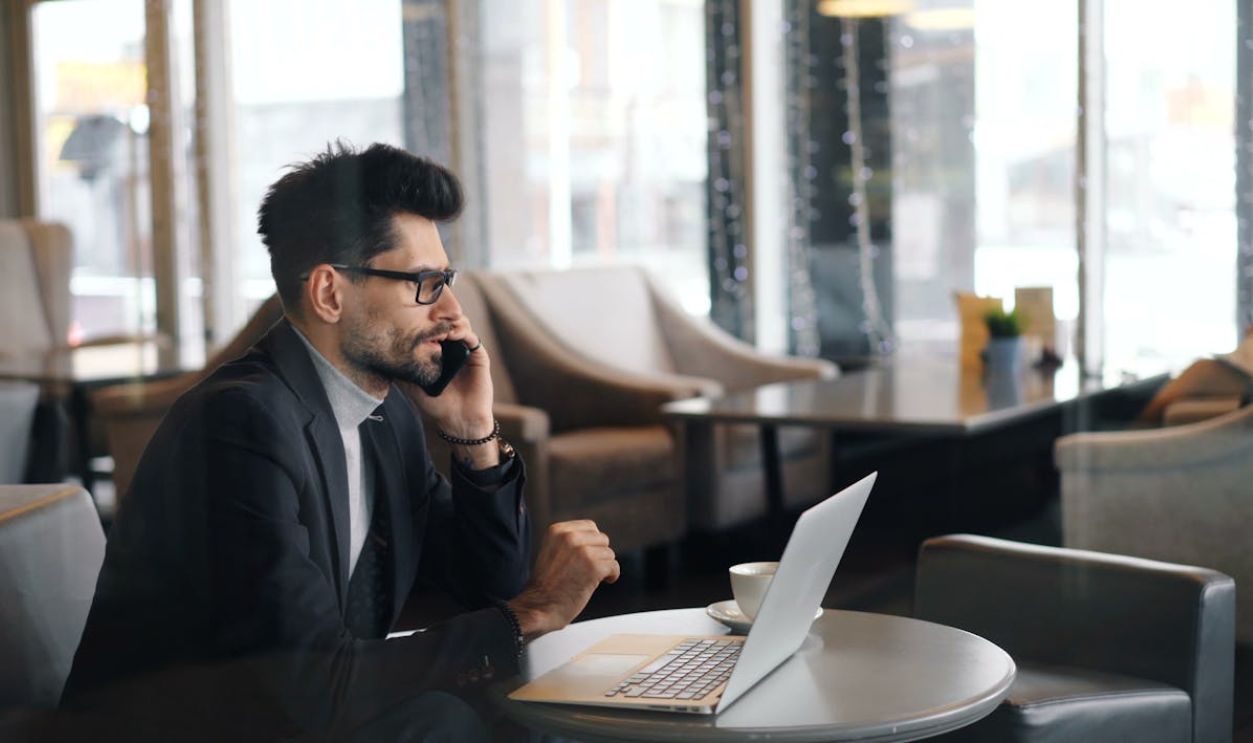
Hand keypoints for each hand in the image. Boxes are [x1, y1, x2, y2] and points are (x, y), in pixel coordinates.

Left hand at [407, 318, 497, 467]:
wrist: (457, 421)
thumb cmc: (435, 405)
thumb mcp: (411, 385)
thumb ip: (400, 371)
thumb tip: (380, 355)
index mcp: (437, 353)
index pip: (431, 328)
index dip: (424, 320)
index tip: (411, 317)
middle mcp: (452, 349)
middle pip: (446, 321)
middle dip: (437, 316)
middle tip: (425, 316)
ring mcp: (466, 351)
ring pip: (460, 324)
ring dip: (449, 322)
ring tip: (437, 327)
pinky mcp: (478, 356)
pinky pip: (472, 337)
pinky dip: (462, 331)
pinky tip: (451, 334)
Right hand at [508, 521, 619, 639]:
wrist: (538, 607)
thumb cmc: (546, 585)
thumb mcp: (553, 551)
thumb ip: (571, 541)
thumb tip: (597, 537)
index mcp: (558, 530)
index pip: (590, 527)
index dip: (593, 543)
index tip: (588, 557)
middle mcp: (569, 536)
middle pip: (602, 539)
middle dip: (599, 555)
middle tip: (589, 570)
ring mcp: (582, 551)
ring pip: (609, 554)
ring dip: (604, 567)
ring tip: (590, 578)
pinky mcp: (593, 567)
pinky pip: (614, 566)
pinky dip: (611, 576)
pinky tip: (601, 582)